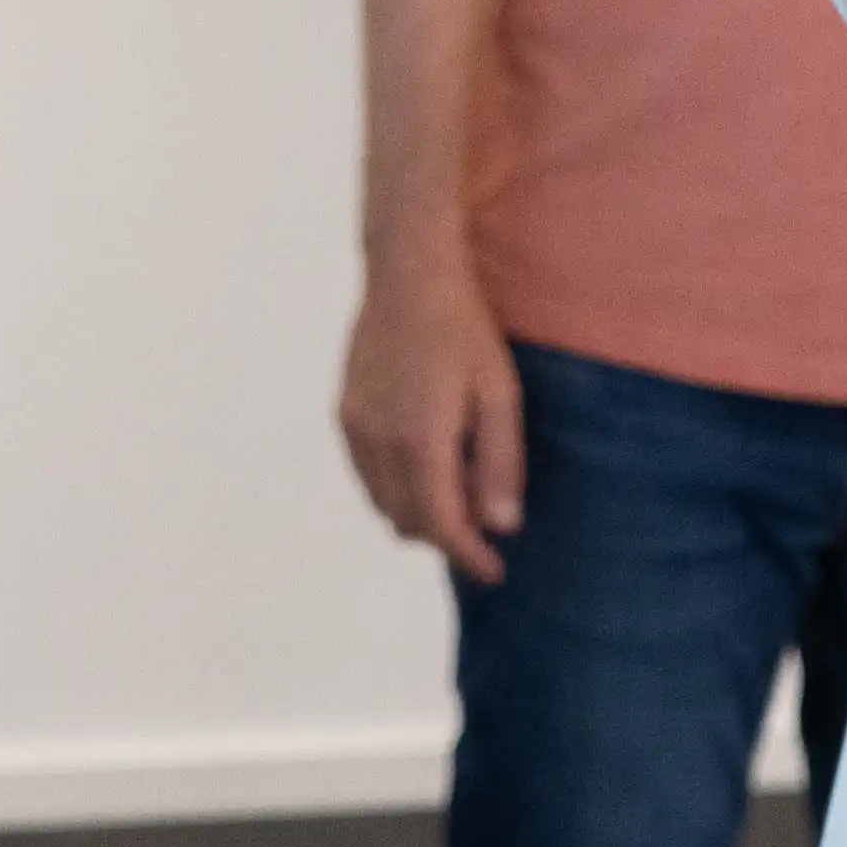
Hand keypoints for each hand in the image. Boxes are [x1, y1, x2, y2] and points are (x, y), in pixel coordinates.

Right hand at [337, 261, 527, 586]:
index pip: (441, 525)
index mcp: (421, 441)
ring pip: (382, 503)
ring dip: (417, 514)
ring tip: (456, 493)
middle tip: (482, 526)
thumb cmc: (464, 331)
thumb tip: (501, 525)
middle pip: (408, 522)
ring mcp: (355, 429)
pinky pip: (367, 475)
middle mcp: (378, 443)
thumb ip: (500, 463)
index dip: (468, 556)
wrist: (407, 275)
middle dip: (446, 536)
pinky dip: (394, 488)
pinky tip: (423, 464)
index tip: (494, 572)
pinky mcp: (345, 413)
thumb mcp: (500, 395)